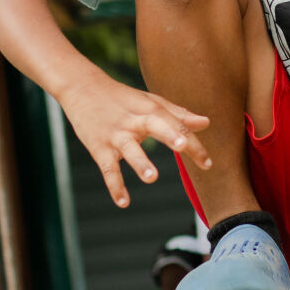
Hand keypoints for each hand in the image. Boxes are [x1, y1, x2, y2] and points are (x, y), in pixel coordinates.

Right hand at [57, 73, 211, 207]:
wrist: (81, 87)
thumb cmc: (122, 98)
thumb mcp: (150, 102)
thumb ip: (178, 115)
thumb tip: (206, 123)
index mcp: (151, 110)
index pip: (177, 125)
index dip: (193, 144)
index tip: (207, 163)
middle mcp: (135, 121)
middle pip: (156, 126)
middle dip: (169, 135)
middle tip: (182, 146)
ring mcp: (116, 134)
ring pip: (129, 148)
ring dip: (140, 162)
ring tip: (152, 177)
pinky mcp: (99, 146)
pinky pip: (107, 168)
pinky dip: (114, 185)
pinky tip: (123, 202)